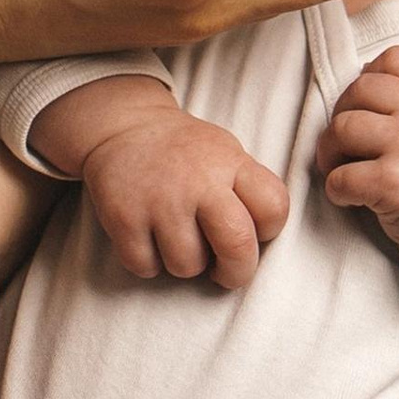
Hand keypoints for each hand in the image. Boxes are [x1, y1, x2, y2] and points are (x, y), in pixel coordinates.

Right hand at [39, 79, 290, 286]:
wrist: (126, 126)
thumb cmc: (186, 152)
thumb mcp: (227, 153)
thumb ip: (248, 191)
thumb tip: (261, 244)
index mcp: (231, 164)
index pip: (274, 208)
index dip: (269, 230)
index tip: (253, 231)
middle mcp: (198, 182)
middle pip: (236, 246)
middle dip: (236, 272)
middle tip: (225, 270)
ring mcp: (159, 201)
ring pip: (187, 266)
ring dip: (185, 263)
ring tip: (177, 236)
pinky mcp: (123, 218)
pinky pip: (146, 267)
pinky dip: (148, 262)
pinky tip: (149, 237)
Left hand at [315, 46, 398, 248]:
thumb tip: (364, 72)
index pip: (393, 58)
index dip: (369, 76)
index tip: (368, 105)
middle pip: (359, 90)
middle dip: (342, 114)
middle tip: (345, 141)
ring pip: (341, 127)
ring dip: (330, 151)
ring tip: (341, 166)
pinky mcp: (391, 181)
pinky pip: (340, 176)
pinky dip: (336, 189)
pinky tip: (350, 196)